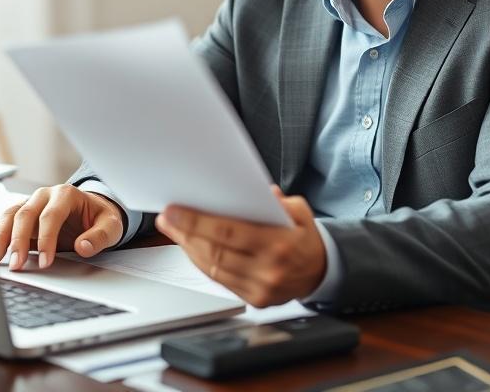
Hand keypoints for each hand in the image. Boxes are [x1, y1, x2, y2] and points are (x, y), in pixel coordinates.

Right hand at [0, 185, 123, 270]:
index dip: (47, 239)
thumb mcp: (111, 226)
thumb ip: (99, 236)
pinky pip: (5, 222)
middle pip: (26, 214)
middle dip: (19, 240)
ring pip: (10, 215)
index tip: (46, 262)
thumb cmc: (100, 217)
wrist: (92, 211)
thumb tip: (83, 247)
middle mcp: (45, 195)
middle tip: (17, 265)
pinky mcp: (22, 215)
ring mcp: (31, 203)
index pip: (51, 215)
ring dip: (2, 237)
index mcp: (66, 194)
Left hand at [155, 186, 326, 306]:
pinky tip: (192, 248)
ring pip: (214, 269)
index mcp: (279, 243)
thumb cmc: (305, 237)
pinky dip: (203, 263)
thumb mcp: (300, 211)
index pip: (228, 232)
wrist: (322, 272)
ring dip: (189, 248)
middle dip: (185, 233)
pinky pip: (221, 281)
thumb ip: (277, 201)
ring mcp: (261, 288)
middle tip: (166, 218)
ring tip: (174, 230)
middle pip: (216, 251)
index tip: (174, 210)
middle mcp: (268, 269)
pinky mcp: (256, 300)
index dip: (196, 222)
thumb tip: (256, 190)